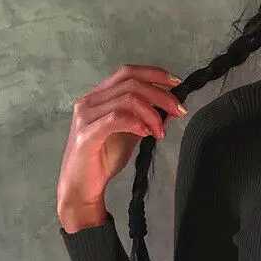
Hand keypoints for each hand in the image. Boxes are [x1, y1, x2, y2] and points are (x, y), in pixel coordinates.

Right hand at [56, 65, 187, 215]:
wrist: (81, 187)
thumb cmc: (103, 159)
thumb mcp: (132, 133)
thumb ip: (148, 117)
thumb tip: (171, 107)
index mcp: (99, 96)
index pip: (128, 72)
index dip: (155, 74)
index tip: (177, 83)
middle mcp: (89, 101)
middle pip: (132, 83)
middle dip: (161, 95)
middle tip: (179, 111)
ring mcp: (85, 117)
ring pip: (127, 99)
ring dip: (152, 113)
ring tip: (160, 132)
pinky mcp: (86, 134)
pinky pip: (116, 118)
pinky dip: (137, 122)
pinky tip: (146, 133)